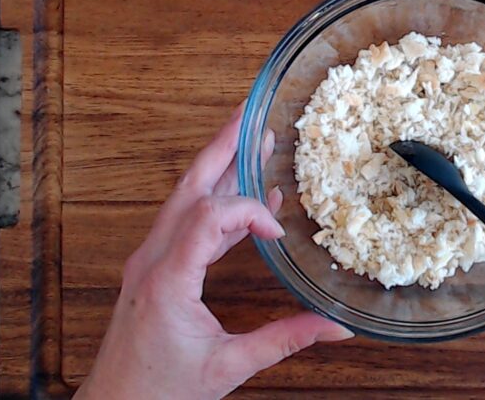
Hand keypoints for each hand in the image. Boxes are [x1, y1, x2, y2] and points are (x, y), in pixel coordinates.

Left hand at [75, 105, 352, 399]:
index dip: (248, 212)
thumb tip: (335, 328)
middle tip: (250, 113)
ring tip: (252, 141)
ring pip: (184, 199)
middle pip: (189, 187)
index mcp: (167, 279)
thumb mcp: (228, 367)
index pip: (210, 217)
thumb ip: (284, 340)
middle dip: (222, 146)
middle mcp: (152, 260)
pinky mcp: (154, 269)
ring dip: (218, 167)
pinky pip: (187, 224)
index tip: (277, 232)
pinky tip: (248, 201)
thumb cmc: (159, 392)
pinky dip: (217, 206)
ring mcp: (149, 261)